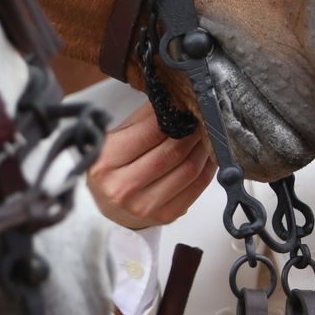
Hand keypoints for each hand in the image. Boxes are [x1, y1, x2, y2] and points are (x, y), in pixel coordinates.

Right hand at [87, 102, 215, 230]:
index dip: (173, 118)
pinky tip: (208, 155)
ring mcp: (145, 206)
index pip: (150, 134)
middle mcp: (122, 188)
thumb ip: (143, 119)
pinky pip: (197, 188)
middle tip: (202, 117)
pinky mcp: (165, 215)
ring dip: (203, 148)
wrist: (109, 207)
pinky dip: (207, 168)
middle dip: (192, 131)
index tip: (185, 107)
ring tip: (206, 134)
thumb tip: (174, 98)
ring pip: (188, 170)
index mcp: (105, 162)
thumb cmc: (112, 168)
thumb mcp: (116, 138)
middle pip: (172, 153)